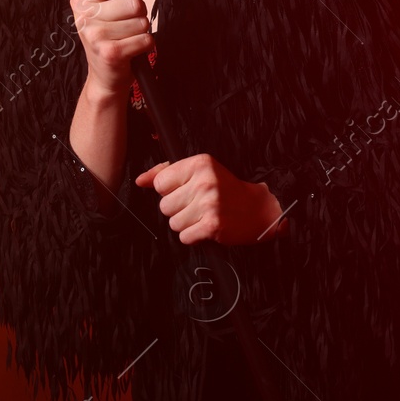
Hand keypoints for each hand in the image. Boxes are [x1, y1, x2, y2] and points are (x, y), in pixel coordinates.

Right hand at [69, 0, 150, 96]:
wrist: (104, 75)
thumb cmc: (110, 37)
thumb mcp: (113, 6)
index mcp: (81, 0)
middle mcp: (84, 17)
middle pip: (134, 2)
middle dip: (138, 13)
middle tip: (126, 25)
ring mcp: (95, 36)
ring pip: (142, 21)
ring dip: (141, 30)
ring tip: (127, 37)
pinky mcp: (110, 53)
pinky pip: (145, 39)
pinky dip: (145, 44)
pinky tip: (131, 49)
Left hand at [135, 154, 288, 244]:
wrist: (259, 209)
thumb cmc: (226, 189)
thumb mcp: (200, 171)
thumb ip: (167, 173)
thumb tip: (140, 181)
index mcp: (200, 163)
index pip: (160, 183)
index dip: (171, 191)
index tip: (188, 191)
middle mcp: (204, 182)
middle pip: (164, 206)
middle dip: (179, 209)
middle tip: (199, 205)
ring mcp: (209, 204)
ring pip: (173, 223)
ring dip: (186, 224)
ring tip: (204, 216)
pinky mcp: (212, 225)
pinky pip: (184, 237)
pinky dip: (194, 236)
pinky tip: (207, 227)